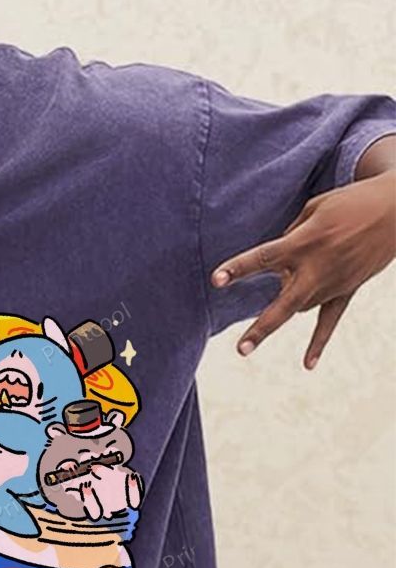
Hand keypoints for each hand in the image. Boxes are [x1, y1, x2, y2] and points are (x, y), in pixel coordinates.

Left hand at [211, 171, 395, 367]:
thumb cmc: (350, 202)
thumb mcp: (314, 208)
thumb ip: (289, 236)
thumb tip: (275, 266)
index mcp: (305, 241)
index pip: (264, 257)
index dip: (238, 268)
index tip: (216, 280)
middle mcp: (317, 266)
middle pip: (283, 304)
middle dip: (262, 328)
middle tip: (241, 349)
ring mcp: (334, 282)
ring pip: (298, 306)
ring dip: (288, 298)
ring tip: (299, 271)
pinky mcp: (348, 289)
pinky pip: (330, 321)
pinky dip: (319, 342)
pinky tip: (307, 365)